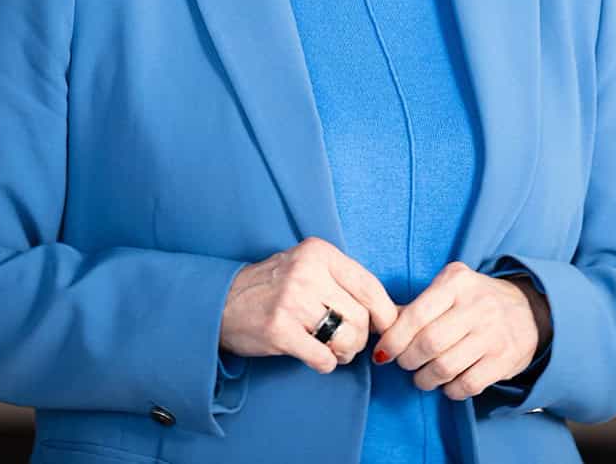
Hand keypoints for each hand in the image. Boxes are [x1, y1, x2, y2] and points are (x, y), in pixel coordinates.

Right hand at [219, 237, 398, 373]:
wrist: (221, 303)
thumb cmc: (274, 288)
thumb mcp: (310, 269)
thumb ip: (346, 284)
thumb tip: (395, 312)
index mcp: (319, 252)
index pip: (369, 286)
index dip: (385, 312)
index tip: (387, 327)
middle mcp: (307, 272)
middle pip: (361, 316)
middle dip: (361, 337)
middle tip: (347, 342)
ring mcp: (292, 301)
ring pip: (347, 338)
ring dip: (345, 352)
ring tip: (333, 349)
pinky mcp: (279, 330)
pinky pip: (324, 358)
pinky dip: (326, 363)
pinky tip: (314, 356)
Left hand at [371, 261, 551, 399]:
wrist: (530, 311)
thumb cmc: (475, 301)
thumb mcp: (448, 290)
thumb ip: (414, 306)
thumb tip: (377, 324)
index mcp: (457, 282)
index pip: (416, 314)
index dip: (394, 339)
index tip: (383, 353)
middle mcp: (477, 305)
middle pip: (428, 343)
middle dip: (408, 360)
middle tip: (405, 363)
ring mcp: (493, 333)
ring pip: (445, 367)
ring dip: (425, 379)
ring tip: (422, 377)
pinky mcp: (504, 359)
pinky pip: (467, 385)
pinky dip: (450, 390)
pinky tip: (447, 384)